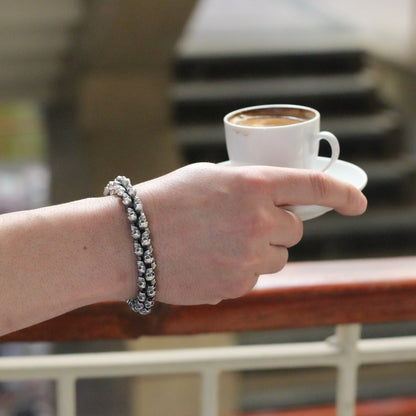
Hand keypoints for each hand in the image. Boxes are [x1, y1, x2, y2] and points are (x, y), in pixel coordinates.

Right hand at [135, 163, 366, 304]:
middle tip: (248, 221)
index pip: (312, 186)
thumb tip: (277, 198)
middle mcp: (257, 222)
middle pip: (295, 229)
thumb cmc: (165, 201)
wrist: (129, 241)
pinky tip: (211, 260)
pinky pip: (254, 277)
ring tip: (222, 242)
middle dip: (279, 225)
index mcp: (252, 185)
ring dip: (260, 249)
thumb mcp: (210, 177)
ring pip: (277, 257)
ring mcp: (248, 258)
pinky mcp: (236, 286)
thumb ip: (249, 185)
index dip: (342, 193)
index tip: (358, 203)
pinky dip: (241, 269)